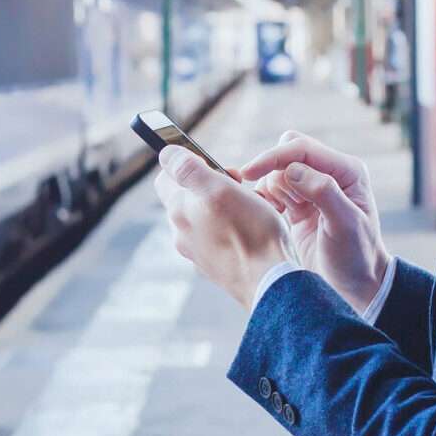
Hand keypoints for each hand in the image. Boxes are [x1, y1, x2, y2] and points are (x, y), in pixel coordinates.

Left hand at [152, 146, 291, 307]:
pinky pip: (218, 237)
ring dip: (224, 206)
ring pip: (206, 217)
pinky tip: (252, 230)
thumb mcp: (220, 188)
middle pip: (188, 197)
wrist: (270, 281)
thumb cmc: (250, 231)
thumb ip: (188, 169)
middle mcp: (181, 233)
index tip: (215, 166)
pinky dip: (232, 228)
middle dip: (211, 185)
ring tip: (250, 208)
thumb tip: (166, 153)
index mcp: (178, 211)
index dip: (188, 164)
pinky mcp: (215, 265)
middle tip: (238, 185)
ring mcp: (198, 252)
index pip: (166, 177)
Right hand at [240, 131, 390, 311]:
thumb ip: (324, 193)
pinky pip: (273, 188)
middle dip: (272, 171)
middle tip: (275, 204)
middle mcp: (331, 173)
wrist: (354, 285)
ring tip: (283, 217)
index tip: (248, 173)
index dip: (273, 157)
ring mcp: (314, 187)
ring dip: (271, 190)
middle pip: (287, 152)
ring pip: (278, 171)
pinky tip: (275, 217)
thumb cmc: (356, 257)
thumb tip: (293, 169)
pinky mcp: (299, 203)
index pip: (302, 149)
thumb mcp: (345, 226)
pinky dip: (267, 199)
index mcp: (347, 170)